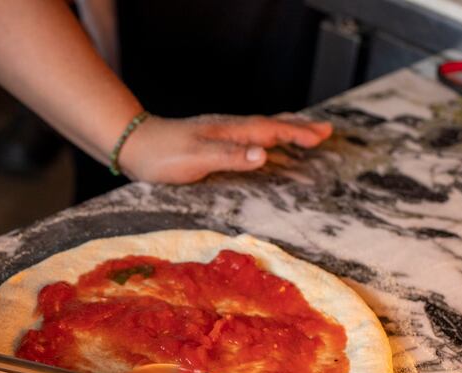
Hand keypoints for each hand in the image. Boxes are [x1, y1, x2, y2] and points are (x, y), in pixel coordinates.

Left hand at [118, 113, 332, 183]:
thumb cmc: (162, 155)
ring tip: (307, 133)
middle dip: (299, 128)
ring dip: (286, 131)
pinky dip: (267, 138)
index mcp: (229, 131)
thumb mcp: (196, 158)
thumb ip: (230, 155)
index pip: (270, 130)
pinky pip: (249, 137)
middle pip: (271, 125)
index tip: (321, 136)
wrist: (134, 146)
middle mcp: (228, 129)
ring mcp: (220, 134)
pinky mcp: (212, 143)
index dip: (296, 134)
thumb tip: (264, 154)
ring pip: (261, 129)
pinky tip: (266, 145)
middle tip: (327, 131)